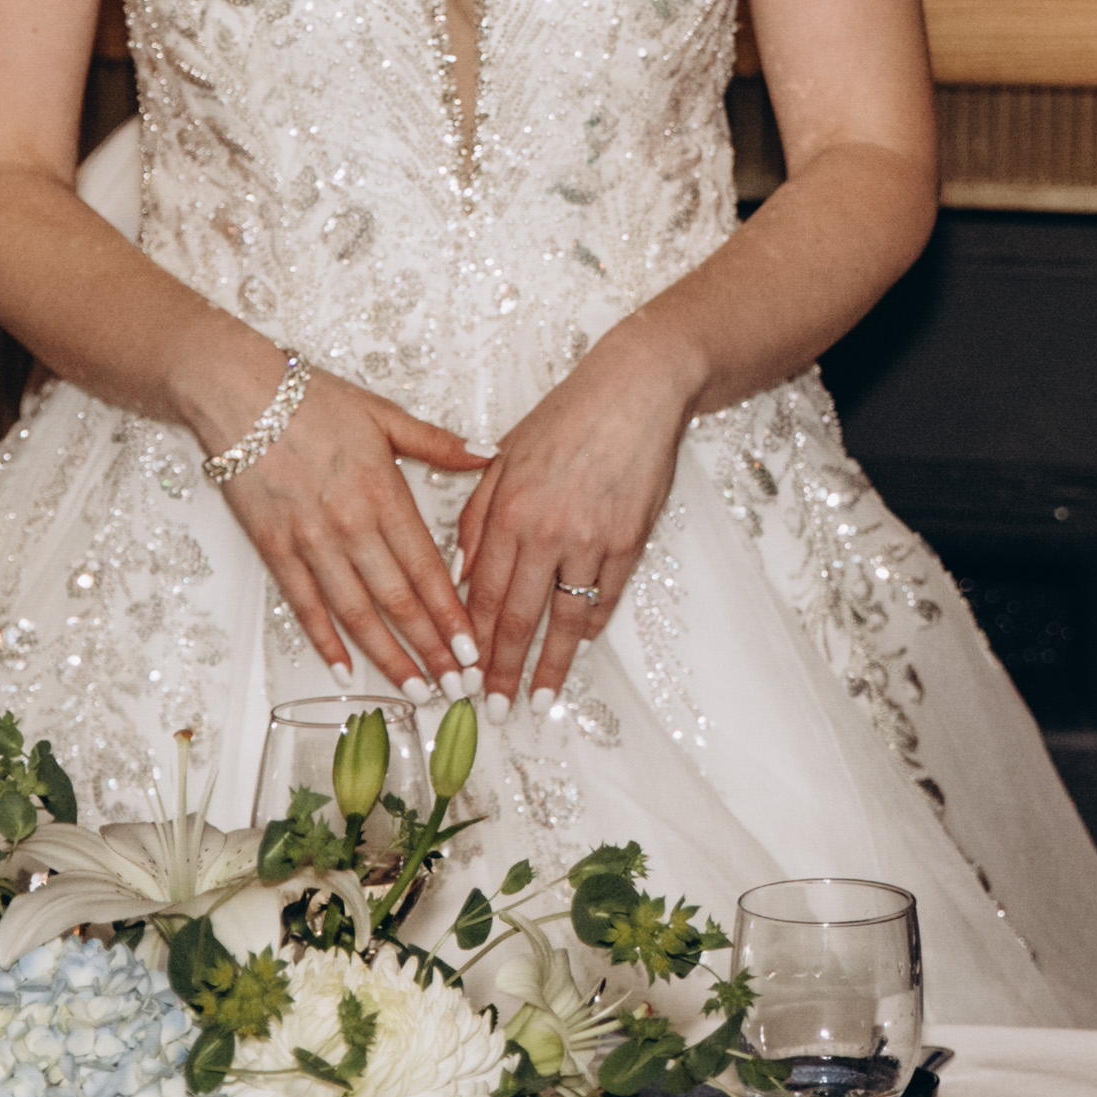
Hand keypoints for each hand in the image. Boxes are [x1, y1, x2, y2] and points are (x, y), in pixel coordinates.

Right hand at [191, 330, 492, 687]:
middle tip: (456, 685)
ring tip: (412, 690)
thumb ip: (438, 443)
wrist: (240, 393)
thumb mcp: (384, 413)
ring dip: (386, 656)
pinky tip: (344, 670)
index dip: (452, 614)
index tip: (474, 649)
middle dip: (430, 648)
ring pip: (354, 613)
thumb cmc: (314, 399)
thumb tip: (490, 453)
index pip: (427, 567)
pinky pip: (304, 604)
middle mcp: (350, 524)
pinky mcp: (273, 548)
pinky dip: (324, 640)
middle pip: (397, 600)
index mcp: (384, 492)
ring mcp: (310, 540)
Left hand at [448, 320, 703, 709]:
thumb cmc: (567, 416)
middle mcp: (546, 530)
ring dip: (551, 665)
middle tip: (493, 707)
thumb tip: (460, 573)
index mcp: (508, 509)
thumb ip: (478, 515)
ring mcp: (591, 538)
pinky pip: (606, 595)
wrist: (637, 388)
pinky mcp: (630, 539)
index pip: (481, 592)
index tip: (460, 672)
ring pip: (565, 617)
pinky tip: (580, 646)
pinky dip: (591, 624)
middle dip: (502, 669)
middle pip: (518, 617)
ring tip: (539, 698)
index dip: (470, 639)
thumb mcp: (505, 455)